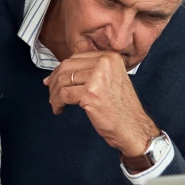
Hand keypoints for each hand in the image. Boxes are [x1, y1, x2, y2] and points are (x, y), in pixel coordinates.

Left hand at [43, 52, 158, 156]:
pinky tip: (60, 109)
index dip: (60, 70)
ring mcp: (97, 78)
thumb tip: (59, 71)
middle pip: (66, 67)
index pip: (75, 58)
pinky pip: (63, 95)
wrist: (133, 127)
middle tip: (51, 93)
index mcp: (110, 57)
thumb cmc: (121, 108)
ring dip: (54, 94)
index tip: (52, 80)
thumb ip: (91, 71)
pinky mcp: (90, 93)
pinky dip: (57, 103)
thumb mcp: (111, 79)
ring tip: (56, 103)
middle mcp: (104, 63)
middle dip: (54, 82)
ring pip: (62, 81)